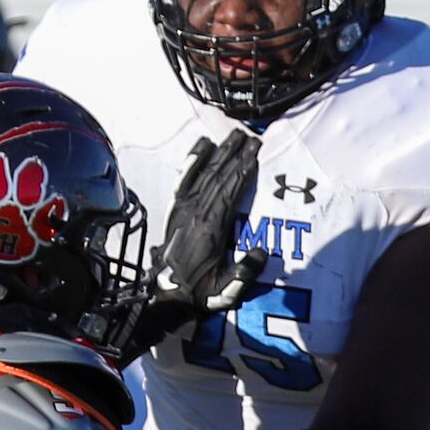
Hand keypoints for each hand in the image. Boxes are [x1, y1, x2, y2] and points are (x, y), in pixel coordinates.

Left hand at [106, 131, 267, 366]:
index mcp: (211, 228)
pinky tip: (203, 144)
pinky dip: (194, 160)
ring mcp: (184, 208)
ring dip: (221, 152)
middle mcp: (196, 212)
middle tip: (252, 136)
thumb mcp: (227, 290)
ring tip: (235, 134)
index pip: (231, 191)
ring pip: (205, 172)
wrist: (168, 295)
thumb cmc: (201, 292)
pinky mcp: (175, 208)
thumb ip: (245, 273)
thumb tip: (261, 253)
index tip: (256, 152)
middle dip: (237, 154)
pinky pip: (185, 178)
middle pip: (220, 175)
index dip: (244, 169)